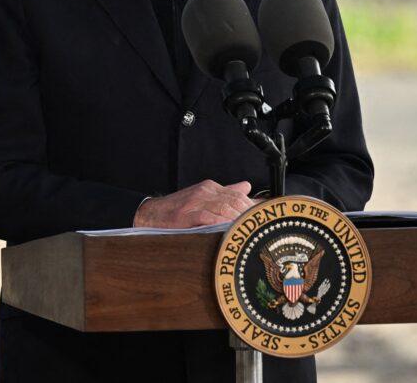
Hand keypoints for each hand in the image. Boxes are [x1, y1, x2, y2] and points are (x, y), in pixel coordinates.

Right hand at [133, 180, 254, 228]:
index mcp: (209, 188)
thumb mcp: (202, 197)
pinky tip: (232, 231)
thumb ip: (225, 192)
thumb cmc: (177, 210)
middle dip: (251, 214)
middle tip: (263, 227)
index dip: (254, 206)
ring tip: (252, 230)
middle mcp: (204, 193)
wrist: (150, 214)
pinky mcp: (188, 215)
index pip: (238, 194)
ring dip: (240, 220)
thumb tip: (246, 187)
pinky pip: (210, 218)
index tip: (267, 215)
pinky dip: (223, 224)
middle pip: (235, 201)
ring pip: (225, 209)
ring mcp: (196, 203)